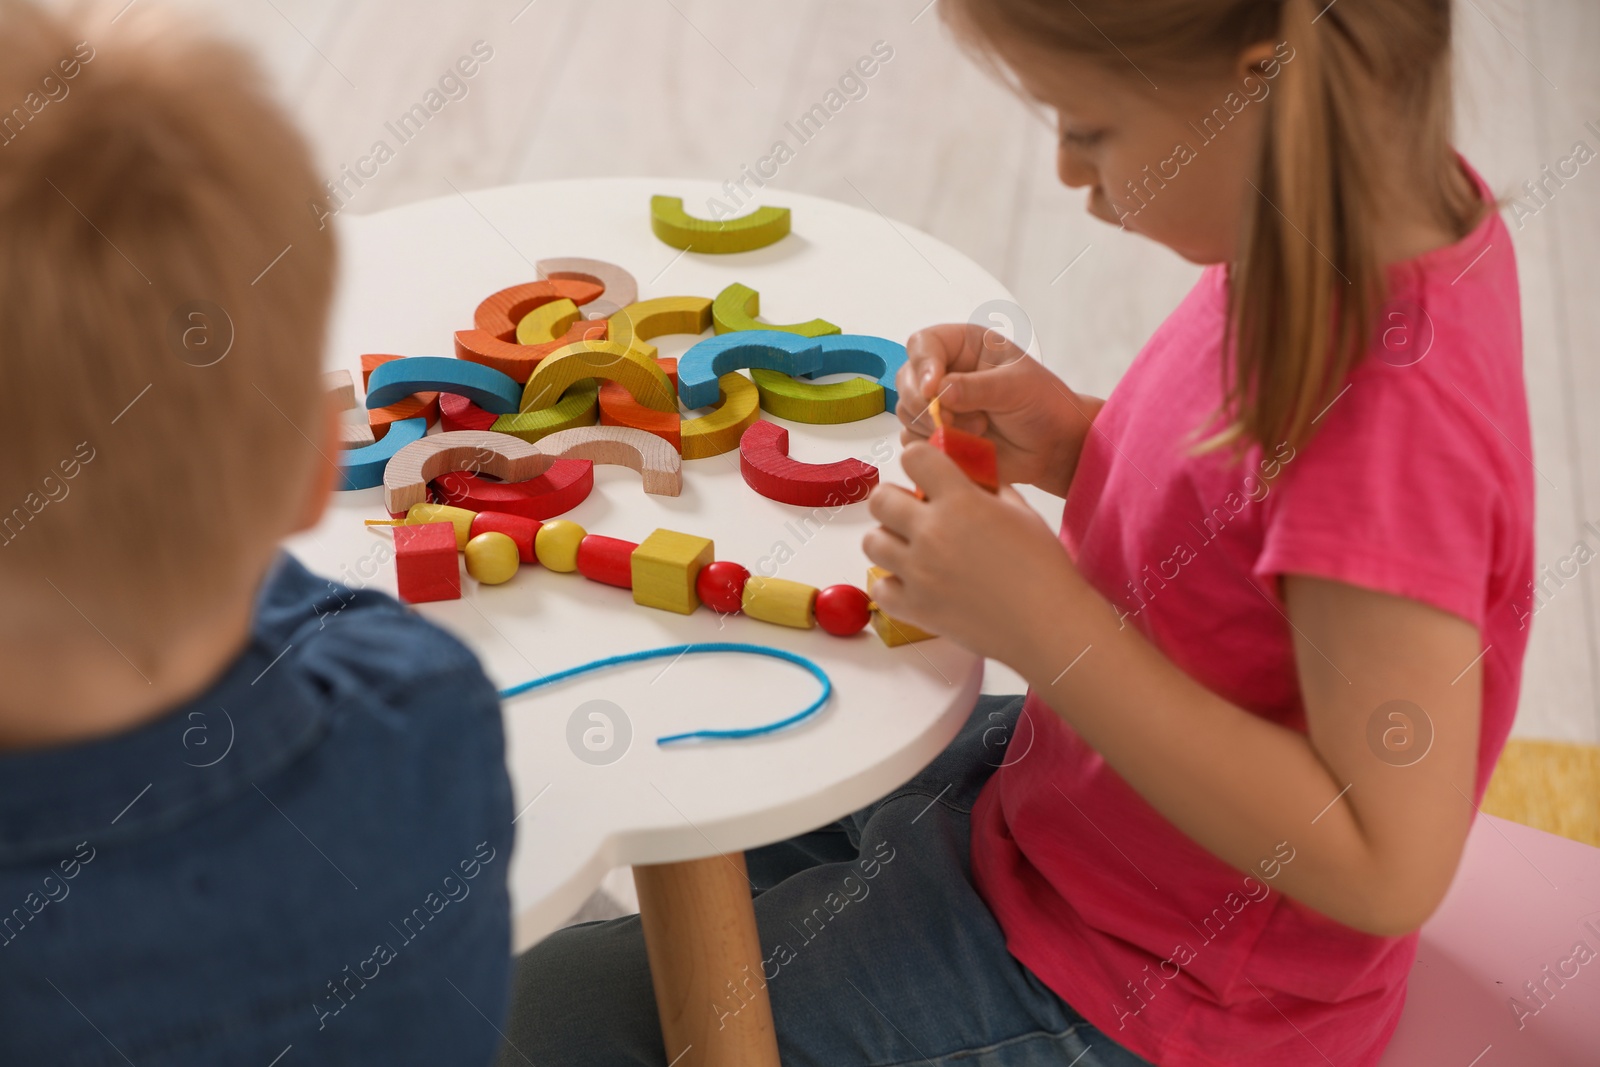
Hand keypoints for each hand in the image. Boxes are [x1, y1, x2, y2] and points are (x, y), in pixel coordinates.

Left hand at [863, 442, 1079, 659]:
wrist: (1048, 624)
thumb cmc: (1043, 568)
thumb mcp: (1021, 512)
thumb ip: (988, 488)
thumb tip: (967, 478)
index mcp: (960, 501)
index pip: (913, 456)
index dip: (917, 461)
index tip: (924, 472)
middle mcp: (932, 532)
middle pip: (880, 499)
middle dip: (894, 501)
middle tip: (912, 513)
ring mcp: (919, 571)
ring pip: (872, 541)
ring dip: (888, 540)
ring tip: (910, 549)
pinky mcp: (915, 607)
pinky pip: (879, 588)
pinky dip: (892, 584)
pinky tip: (913, 583)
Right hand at [897, 323, 1102, 497]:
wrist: (1053, 447)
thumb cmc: (1043, 405)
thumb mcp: (1016, 387)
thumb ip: (976, 388)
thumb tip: (939, 391)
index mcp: (963, 346)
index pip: (923, 344)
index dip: (922, 365)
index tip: (932, 390)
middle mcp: (945, 371)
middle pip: (905, 379)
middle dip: (925, 404)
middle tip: (952, 420)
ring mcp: (938, 404)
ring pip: (906, 412)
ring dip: (934, 427)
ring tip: (977, 432)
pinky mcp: (936, 434)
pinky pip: (913, 440)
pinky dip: (933, 446)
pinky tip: (964, 447)